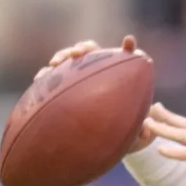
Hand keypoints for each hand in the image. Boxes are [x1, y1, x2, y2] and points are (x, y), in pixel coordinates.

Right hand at [35, 35, 153, 152]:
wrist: (102, 142)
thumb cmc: (122, 133)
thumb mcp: (135, 134)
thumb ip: (143, 132)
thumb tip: (147, 132)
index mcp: (117, 77)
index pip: (125, 59)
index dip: (128, 48)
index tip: (129, 42)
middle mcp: (96, 73)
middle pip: (89, 52)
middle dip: (81, 48)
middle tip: (78, 54)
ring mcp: (77, 78)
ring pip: (68, 61)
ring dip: (61, 57)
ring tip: (54, 64)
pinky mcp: (61, 89)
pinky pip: (51, 78)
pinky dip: (45, 75)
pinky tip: (39, 79)